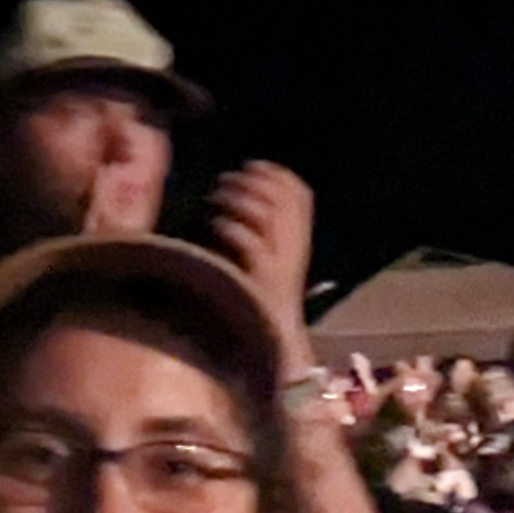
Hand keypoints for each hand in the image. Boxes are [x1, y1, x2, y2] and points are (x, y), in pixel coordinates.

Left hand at [211, 162, 316, 330]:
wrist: (272, 346)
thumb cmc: (259, 300)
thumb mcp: (264, 258)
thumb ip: (257, 228)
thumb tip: (233, 191)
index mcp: (299, 240)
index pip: (299, 193)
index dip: (275, 173)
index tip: (251, 166)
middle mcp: (295, 249)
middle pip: (282, 198)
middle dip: (252, 181)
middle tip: (225, 180)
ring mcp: (281, 264)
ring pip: (266, 215)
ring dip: (238, 199)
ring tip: (215, 197)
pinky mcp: (264, 280)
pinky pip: (249, 243)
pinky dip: (230, 228)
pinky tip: (214, 226)